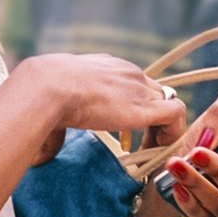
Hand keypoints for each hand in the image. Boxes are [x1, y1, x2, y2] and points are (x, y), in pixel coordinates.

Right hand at [17, 53, 185, 137]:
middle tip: (138, 143)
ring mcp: (139, 87)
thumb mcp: (54, 98)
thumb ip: (59, 117)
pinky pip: (175, 115)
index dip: (130, 107)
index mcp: (107, 66)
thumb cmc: (42, 92)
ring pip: (167, 103)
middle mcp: (128, 72)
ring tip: (148, 149)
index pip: (132, 84)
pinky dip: (172, 132)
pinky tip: (157, 149)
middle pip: (153, 93)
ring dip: (161, 128)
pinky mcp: (147, 106)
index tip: (121, 130)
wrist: (49, 85)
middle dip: (150, 118)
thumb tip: (45, 150)